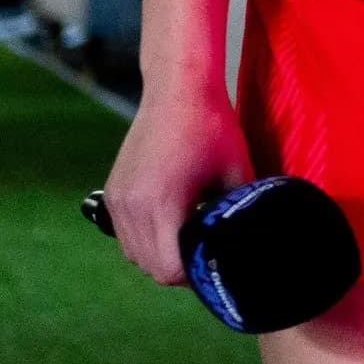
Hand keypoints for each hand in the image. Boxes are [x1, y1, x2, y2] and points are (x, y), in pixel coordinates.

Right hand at [101, 84, 250, 286]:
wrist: (177, 89)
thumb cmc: (211, 126)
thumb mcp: (237, 172)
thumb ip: (238, 212)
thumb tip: (249, 242)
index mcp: (161, 204)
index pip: (169, 269)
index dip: (193, 274)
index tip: (213, 262)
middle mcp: (132, 206)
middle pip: (150, 267)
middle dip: (178, 268)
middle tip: (206, 252)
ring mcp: (118, 198)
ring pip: (134, 254)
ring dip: (159, 255)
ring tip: (189, 237)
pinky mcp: (114, 190)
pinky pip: (124, 234)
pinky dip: (145, 238)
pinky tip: (170, 222)